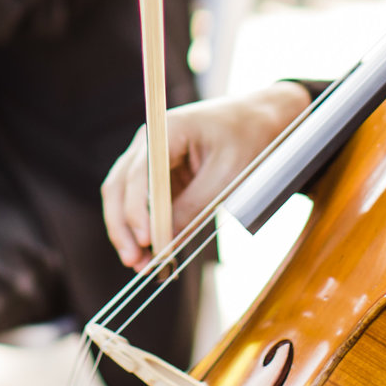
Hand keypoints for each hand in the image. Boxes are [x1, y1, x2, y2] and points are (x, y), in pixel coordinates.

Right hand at [101, 83, 311, 269]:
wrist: (265, 120)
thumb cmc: (250, 138)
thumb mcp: (227, 175)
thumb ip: (194, 207)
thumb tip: (166, 242)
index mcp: (166, 130)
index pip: (138, 174)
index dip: (137, 210)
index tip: (147, 241)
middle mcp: (150, 142)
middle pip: (120, 186)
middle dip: (123, 226)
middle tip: (135, 262)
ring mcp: (152, 158)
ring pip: (124, 197)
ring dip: (128, 231)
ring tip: (141, 265)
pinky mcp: (161, 175)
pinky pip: (143, 203)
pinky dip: (144, 227)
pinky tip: (151, 252)